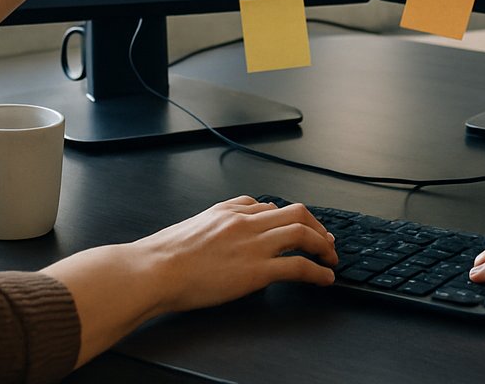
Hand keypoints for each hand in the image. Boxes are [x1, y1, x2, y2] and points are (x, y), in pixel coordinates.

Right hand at [131, 196, 337, 313]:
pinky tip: (325, 278)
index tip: (297, 228)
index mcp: (228, 211)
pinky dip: (318, 271)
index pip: (268, 207)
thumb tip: (224, 234)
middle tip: (326, 241)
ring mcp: (253, 244)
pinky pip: (298, 266)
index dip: (289, 219)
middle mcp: (245, 222)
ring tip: (331, 259)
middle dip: (317, 226)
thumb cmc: (163, 256)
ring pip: (303, 233)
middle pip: (295, 213)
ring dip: (324, 246)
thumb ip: (213, 224)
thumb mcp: (190, 227)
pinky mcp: (256, 270)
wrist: (153, 270)